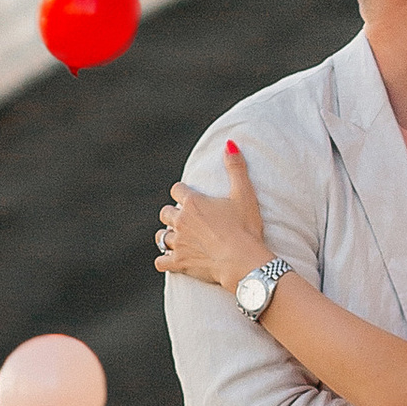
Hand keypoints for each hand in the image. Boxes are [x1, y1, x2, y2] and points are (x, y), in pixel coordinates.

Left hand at [156, 145, 269, 293]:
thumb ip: (236, 167)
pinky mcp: (179, 263)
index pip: (177, 190)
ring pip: (161, 236)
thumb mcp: (244, 194)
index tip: (188, 196)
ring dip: (167, 236)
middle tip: (185, 219)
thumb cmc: (246, 227)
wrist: (243, 260)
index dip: (182, 192)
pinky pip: (160, 261)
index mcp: (193, 202)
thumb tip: (230, 143)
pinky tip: (169, 260)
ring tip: (177, 238)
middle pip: (165, 212)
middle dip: (172, 214)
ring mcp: (178, 243)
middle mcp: (181, 220)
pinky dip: (163, 260)